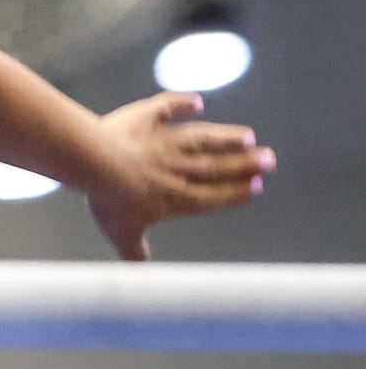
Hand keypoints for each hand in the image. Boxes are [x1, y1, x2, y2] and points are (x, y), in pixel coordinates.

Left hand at [86, 91, 274, 260]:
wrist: (97, 163)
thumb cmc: (110, 200)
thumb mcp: (121, 232)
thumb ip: (134, 250)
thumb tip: (139, 267)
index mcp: (175, 197)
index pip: (212, 196)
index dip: (235, 192)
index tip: (257, 186)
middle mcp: (176, 168)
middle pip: (215, 167)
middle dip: (244, 164)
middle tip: (270, 159)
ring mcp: (163, 141)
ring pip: (201, 139)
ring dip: (226, 137)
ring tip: (249, 137)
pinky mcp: (145, 118)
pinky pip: (166, 108)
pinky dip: (181, 103)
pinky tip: (197, 101)